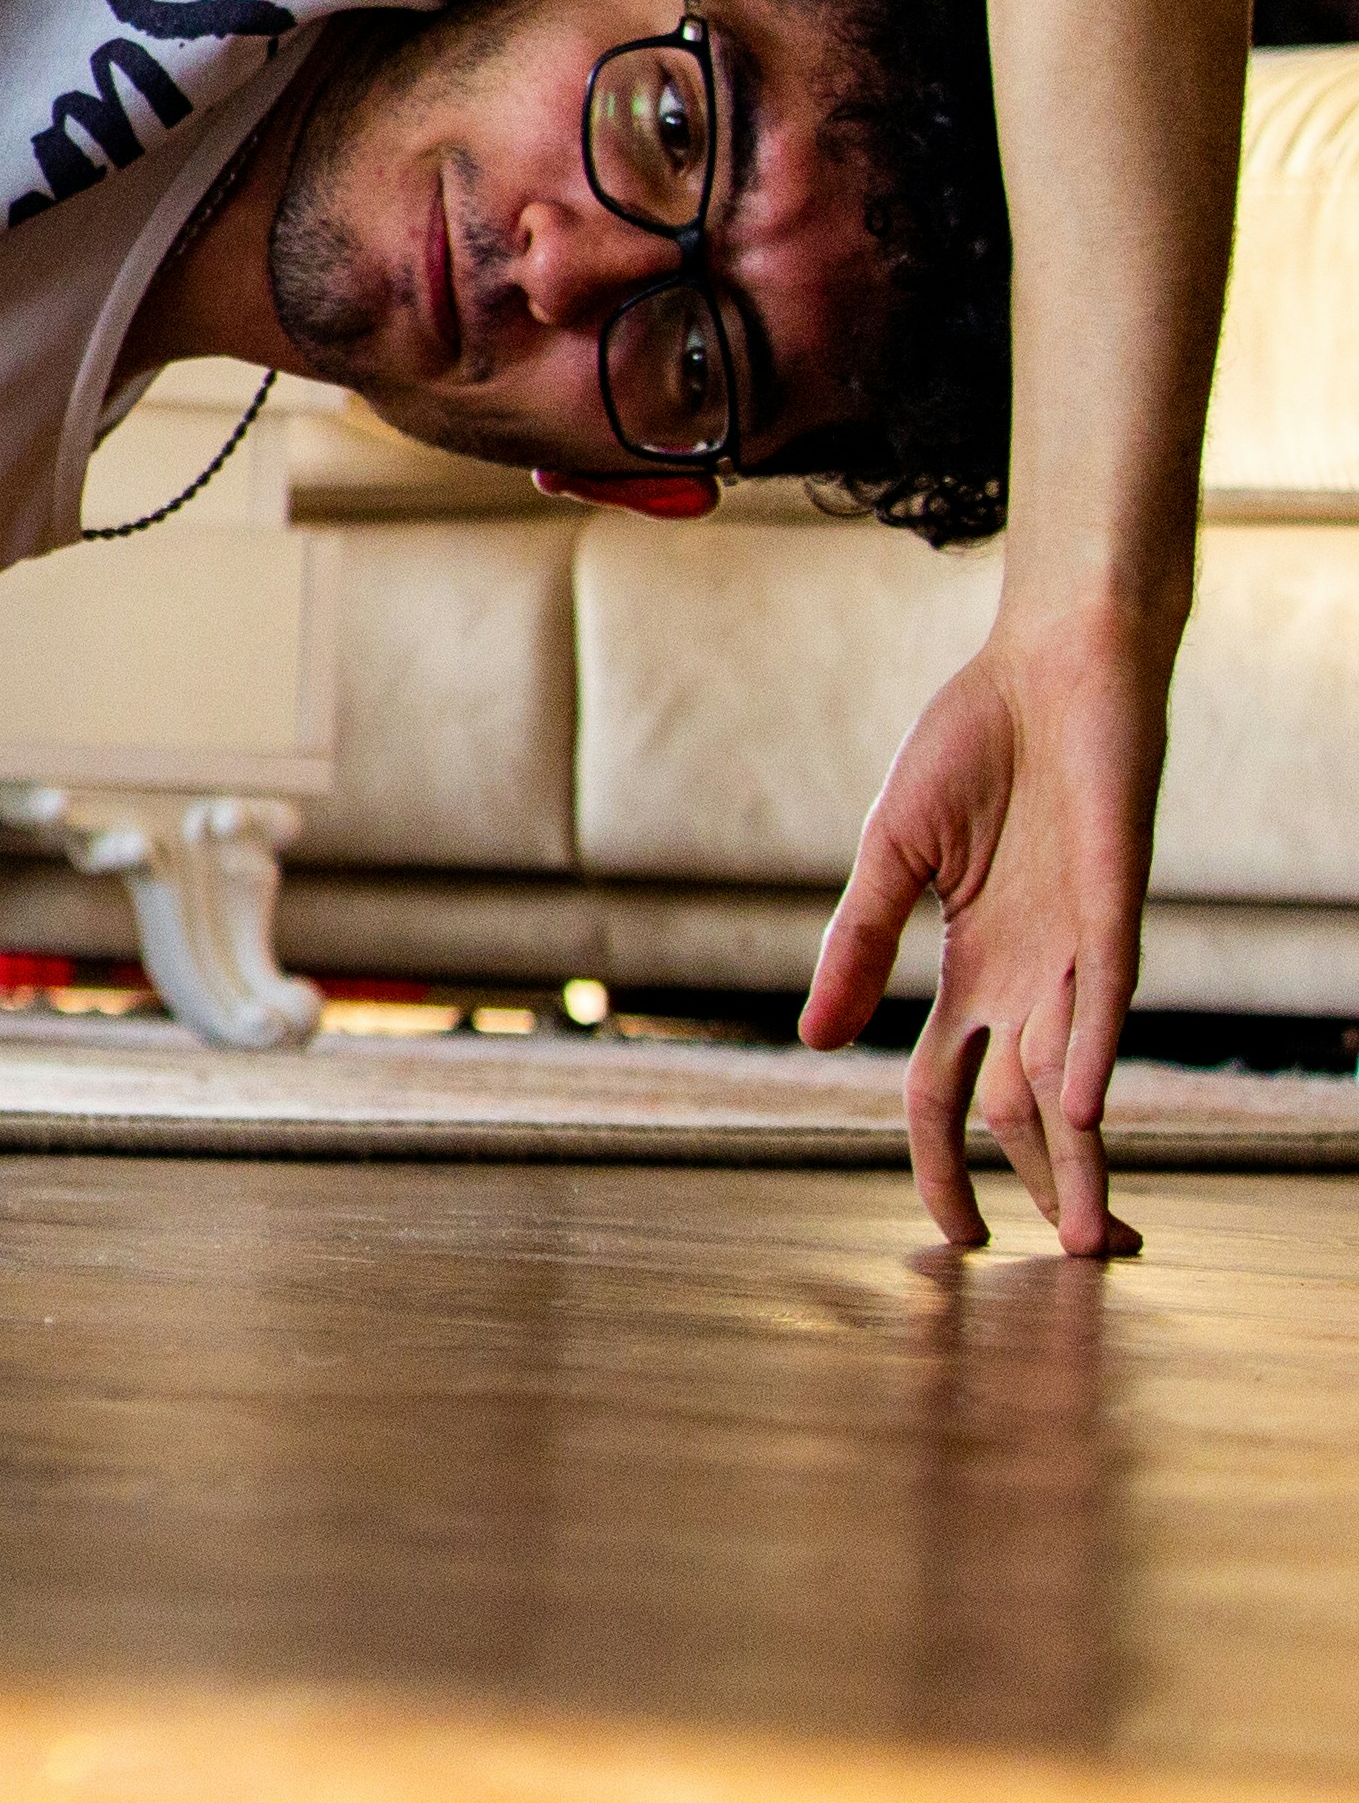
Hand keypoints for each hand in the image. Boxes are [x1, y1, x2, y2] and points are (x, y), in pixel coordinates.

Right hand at [804, 623, 1165, 1256]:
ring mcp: (1077, 945)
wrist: (1050, 665)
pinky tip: (1086, 1107)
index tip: (959, 1237)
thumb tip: (814, 1041)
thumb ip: (858, 942)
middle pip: (1030, 1109)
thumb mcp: (891, 851)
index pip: (948, 1088)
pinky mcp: (1117, 902)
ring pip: (1078, 1077)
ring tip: (1093, 1236)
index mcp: (972, 966)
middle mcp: (1031, 975)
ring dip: (1083, 1158)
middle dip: (1044, 1189)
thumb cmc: (970, 745)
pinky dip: (1094, 1051)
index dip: (943, 1161)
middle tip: (1063, 1265)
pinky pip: (1106, 994)